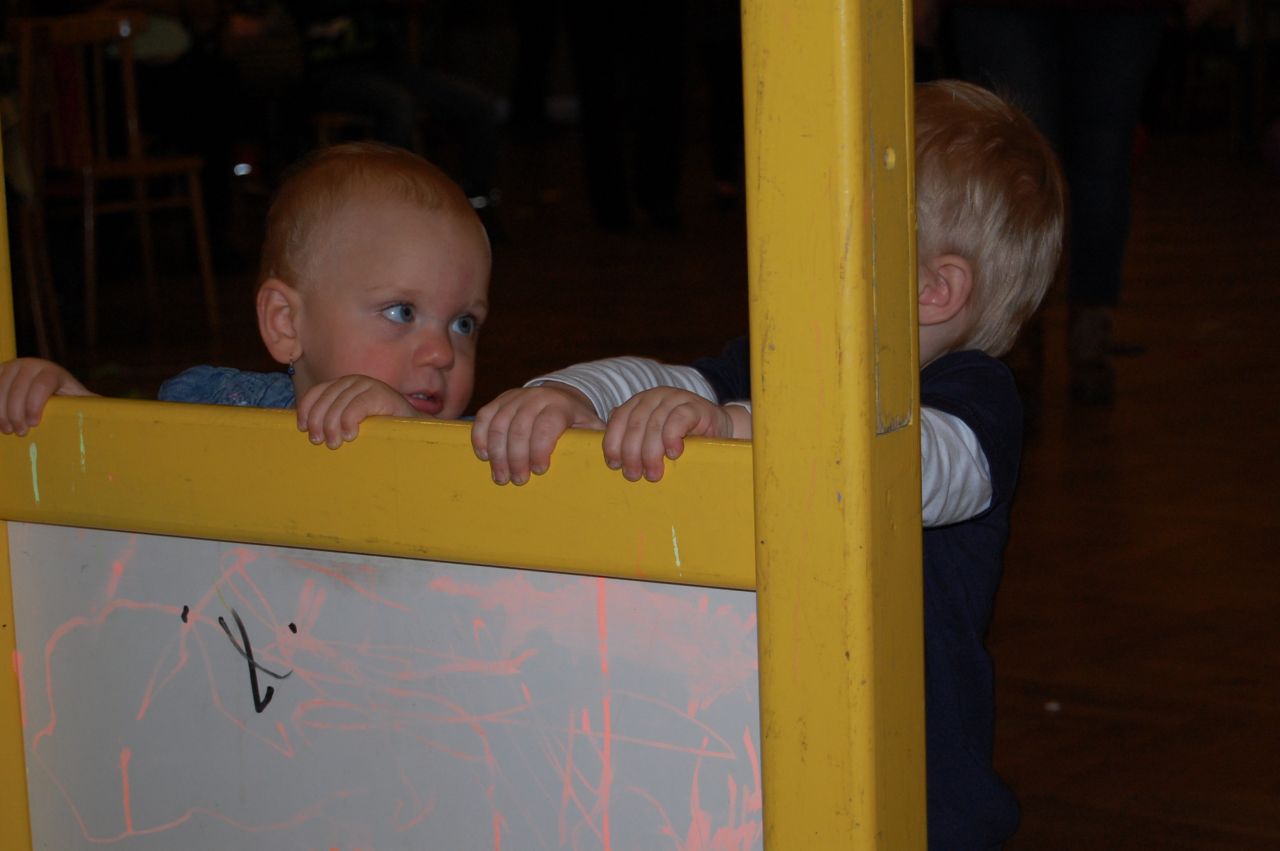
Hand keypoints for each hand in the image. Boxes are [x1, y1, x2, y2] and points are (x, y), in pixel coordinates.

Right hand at [0, 358, 92, 436]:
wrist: (49, 395)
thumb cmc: (67, 402)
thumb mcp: (80, 403)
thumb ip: (92, 406)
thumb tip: (119, 414)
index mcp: (53, 372)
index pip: (43, 383)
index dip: (35, 403)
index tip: (33, 424)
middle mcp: (31, 365)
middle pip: (18, 387)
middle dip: (15, 412)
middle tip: (18, 432)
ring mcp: (12, 367)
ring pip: (0, 387)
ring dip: (0, 410)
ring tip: (6, 430)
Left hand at [296, 375, 416, 448]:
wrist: (413, 430)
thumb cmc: (379, 430)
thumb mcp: (351, 423)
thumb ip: (332, 420)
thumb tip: (307, 430)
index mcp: (343, 386)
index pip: (316, 393)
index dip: (306, 410)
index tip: (303, 429)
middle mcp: (353, 381)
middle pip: (324, 399)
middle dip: (318, 422)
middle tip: (319, 441)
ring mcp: (368, 385)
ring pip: (338, 404)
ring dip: (332, 426)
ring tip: (335, 443)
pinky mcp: (381, 393)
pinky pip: (356, 406)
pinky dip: (349, 422)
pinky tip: (350, 435)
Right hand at [471, 383, 604, 484]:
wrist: (559, 396)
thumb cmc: (576, 420)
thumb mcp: (591, 427)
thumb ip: (596, 439)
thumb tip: (609, 457)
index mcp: (560, 405)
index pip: (547, 425)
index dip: (541, 448)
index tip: (540, 470)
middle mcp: (536, 397)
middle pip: (519, 429)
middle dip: (516, 458)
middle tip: (518, 480)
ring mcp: (515, 397)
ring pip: (499, 425)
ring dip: (497, 454)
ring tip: (501, 476)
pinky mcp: (499, 400)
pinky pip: (484, 417)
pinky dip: (480, 437)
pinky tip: (484, 456)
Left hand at [603, 388, 745, 481]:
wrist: (718, 431)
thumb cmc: (682, 439)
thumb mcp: (653, 438)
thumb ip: (632, 438)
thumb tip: (610, 453)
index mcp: (640, 402)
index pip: (619, 419)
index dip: (613, 442)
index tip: (614, 464)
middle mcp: (655, 396)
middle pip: (635, 423)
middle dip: (632, 452)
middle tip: (634, 475)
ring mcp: (676, 398)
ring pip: (655, 423)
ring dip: (651, 452)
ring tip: (654, 473)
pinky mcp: (696, 406)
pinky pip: (679, 419)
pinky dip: (672, 437)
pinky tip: (673, 453)